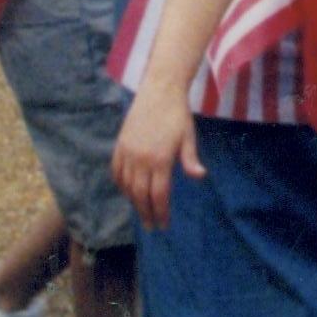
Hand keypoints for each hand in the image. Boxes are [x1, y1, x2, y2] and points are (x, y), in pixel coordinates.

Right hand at [112, 84, 203, 229]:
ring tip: (141, 211)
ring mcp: (128, 152)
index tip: (163, 224)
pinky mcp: (120, 144)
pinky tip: (127, 191)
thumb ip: (190, 159)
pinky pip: (116, 171)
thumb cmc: (178, 115)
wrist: (159, 90)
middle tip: (151, 226)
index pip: (159, 195)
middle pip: (141, 195)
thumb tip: (200, 177)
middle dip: (146, 213)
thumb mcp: (188, 137)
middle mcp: (141, 158)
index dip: (161, 212)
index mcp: (161, 159)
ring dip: (133, 201)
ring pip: (127, 185)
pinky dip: (120, 184)